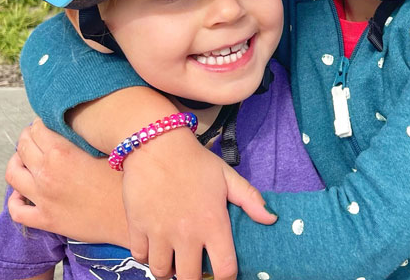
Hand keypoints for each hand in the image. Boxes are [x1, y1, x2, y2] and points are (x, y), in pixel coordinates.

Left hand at [5, 120, 128, 244]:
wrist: (131, 217)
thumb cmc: (125, 182)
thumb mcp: (105, 150)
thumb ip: (81, 138)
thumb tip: (69, 128)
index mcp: (62, 152)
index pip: (37, 129)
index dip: (40, 123)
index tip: (45, 124)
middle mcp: (47, 173)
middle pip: (23, 146)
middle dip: (27, 138)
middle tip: (35, 138)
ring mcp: (43, 198)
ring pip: (12, 174)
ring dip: (16, 163)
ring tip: (25, 161)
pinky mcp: (46, 220)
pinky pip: (16, 211)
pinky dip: (15, 200)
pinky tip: (23, 194)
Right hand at [120, 128, 276, 279]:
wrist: (156, 144)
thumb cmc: (195, 161)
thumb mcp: (227, 176)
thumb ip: (250, 199)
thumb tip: (271, 219)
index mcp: (212, 223)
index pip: (224, 270)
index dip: (226, 278)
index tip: (223, 274)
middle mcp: (186, 234)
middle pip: (190, 279)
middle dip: (194, 278)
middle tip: (195, 268)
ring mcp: (159, 232)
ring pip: (162, 272)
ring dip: (169, 270)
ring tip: (174, 260)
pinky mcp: (137, 226)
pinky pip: (140, 256)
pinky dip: (146, 257)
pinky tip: (154, 247)